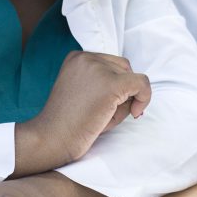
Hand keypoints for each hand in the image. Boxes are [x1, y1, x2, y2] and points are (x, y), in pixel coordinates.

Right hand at [13, 51, 151, 176]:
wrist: (51, 139)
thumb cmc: (69, 123)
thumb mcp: (85, 93)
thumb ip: (105, 83)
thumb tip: (139, 87)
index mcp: (77, 57)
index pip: (111, 64)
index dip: (115, 85)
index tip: (105, 105)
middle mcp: (87, 57)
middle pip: (124, 68)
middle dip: (122, 91)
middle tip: (105, 113)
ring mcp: (98, 69)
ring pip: (133, 77)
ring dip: (126, 99)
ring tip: (106, 116)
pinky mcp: (110, 84)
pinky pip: (142, 84)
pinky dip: (145, 97)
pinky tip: (136, 112)